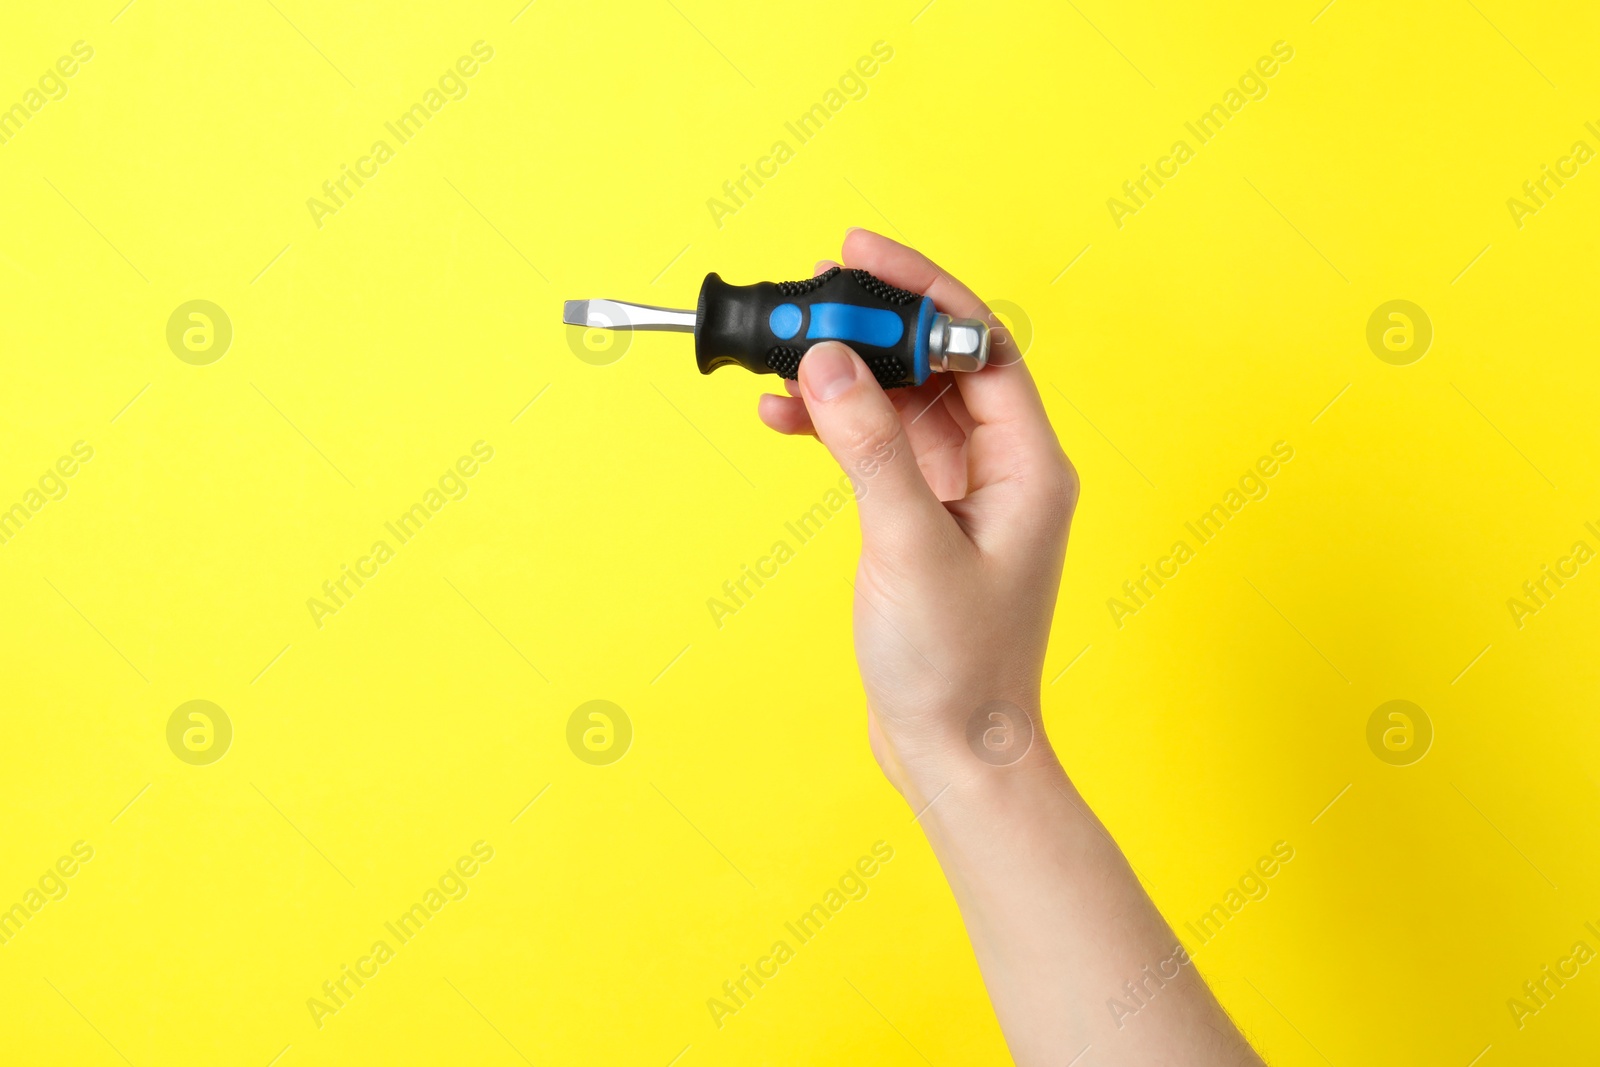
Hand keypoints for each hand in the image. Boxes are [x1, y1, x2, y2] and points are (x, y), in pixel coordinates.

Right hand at [758, 229, 1077, 798]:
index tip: (858, 255)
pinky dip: (836, 427)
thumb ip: (869, 447)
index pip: (979, 344)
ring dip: (846, 377)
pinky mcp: (924, 517)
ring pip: (902, 401)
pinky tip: (785, 418)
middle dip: (872, 328)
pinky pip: (880, 447)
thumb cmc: (955, 665)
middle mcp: (1003, 467)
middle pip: (937, 363)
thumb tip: (828, 359)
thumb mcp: (908, 546)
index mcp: (1029, 463)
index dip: (921, 291)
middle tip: (807, 304)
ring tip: (783, 358)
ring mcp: (963, 492)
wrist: (953, 750)